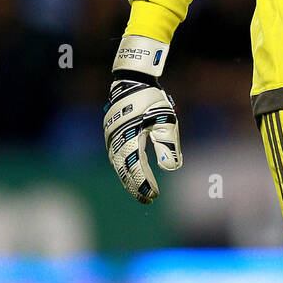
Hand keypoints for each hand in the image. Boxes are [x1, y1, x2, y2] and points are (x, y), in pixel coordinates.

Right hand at [103, 75, 181, 203]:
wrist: (132, 82)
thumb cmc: (152, 101)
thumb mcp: (166, 120)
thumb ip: (168, 144)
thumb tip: (170, 168)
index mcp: (130, 136)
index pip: (136, 167)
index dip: (144, 183)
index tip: (154, 196)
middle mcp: (116, 139)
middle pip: (124, 170)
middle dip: (136, 186)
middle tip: (148, 200)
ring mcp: (111, 137)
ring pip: (118, 165)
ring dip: (129, 179)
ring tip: (141, 192)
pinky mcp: (111, 135)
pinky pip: (116, 157)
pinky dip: (124, 169)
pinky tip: (132, 176)